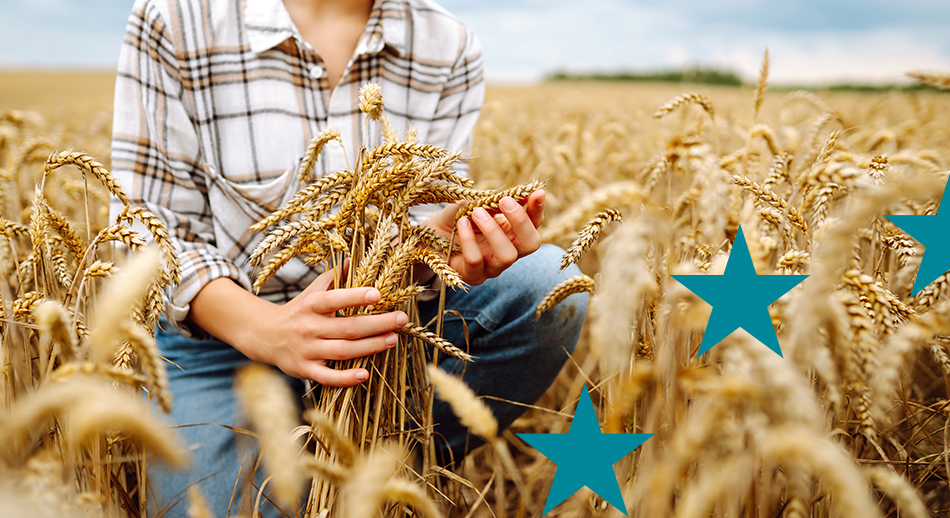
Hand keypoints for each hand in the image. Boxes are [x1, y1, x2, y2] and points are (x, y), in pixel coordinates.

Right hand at [253, 265, 408, 386]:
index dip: (355, 296)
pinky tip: (365, 374)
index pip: (334, 299)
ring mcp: (307, 350)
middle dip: (377, 324)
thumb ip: (335, 276)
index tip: (377, 294)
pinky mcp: (306, 370)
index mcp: (312, 305)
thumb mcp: (313, 290)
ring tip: (393, 339)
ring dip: (370, 347)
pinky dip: (346, 378)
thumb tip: (355, 258)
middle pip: (347, 328)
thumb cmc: (299, 310)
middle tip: (401, 319)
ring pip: (343, 351)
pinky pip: (327, 377)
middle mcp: (309, 327)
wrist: (266, 336)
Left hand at [424, 190, 544, 285]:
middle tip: (504, 201)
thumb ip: (492, 201)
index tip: (537, 193)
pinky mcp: (472, 275)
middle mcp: (506, 251)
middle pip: (530, 244)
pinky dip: (469, 239)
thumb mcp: (473, 204)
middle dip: (520, 221)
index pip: (534, 224)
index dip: (538, 210)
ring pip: (507, 256)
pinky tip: (461, 223)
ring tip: (477, 212)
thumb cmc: (453, 220)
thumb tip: (514, 194)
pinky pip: (476, 261)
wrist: (426, 237)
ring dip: (493, 230)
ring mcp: (491, 267)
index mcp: (511, 233)